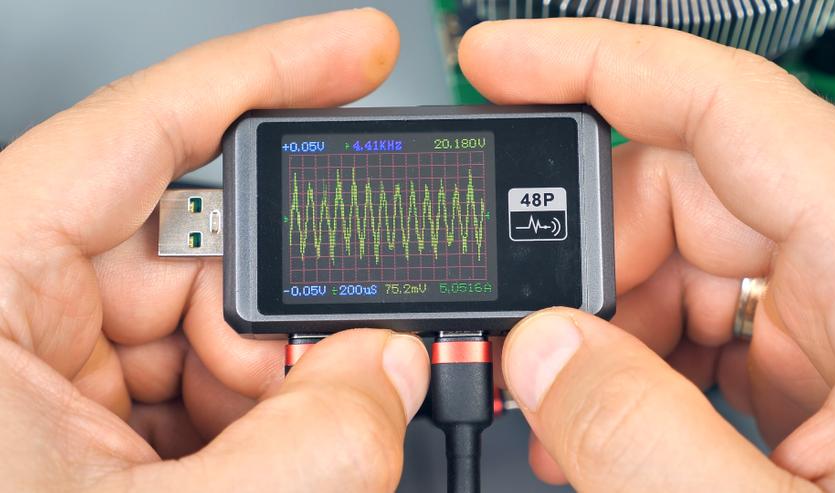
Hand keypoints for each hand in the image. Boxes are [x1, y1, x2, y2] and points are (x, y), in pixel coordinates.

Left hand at [0, 9, 428, 491]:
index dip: (264, 75)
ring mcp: (49, 372)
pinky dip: (251, 412)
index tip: (356, 53)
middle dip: (286, 304)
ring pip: (207, 323)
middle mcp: (10, 318)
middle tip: (348, 354)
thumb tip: (390, 369)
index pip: (136, 131)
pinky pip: (192, 380)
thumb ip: (306, 445)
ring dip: (276, 378)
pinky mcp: (81, 422)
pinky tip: (262, 452)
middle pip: (193, 246)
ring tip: (288, 442)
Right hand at [459, 19, 834, 490]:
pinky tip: (604, 420)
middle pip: (686, 195)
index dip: (596, 65)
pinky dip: (638, 364)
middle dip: (579, 254)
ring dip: (601, 324)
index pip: (726, 110)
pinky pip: (706, 331)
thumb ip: (644, 442)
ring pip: (685, 268)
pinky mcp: (825, 381)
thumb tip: (541, 353)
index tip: (497, 62)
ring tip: (556, 400)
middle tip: (516, 326)